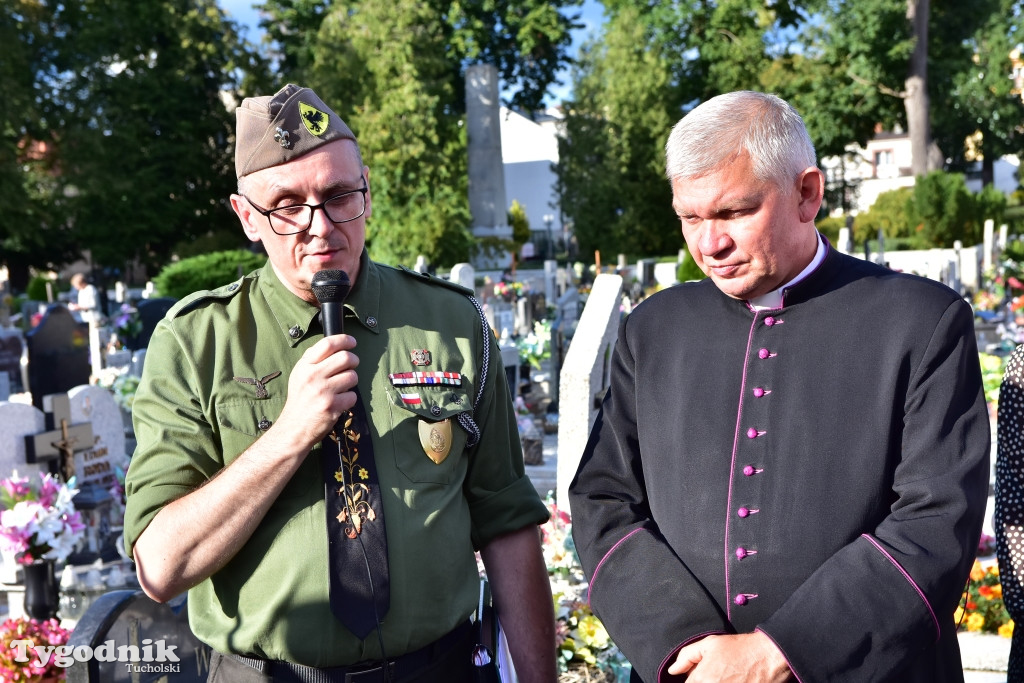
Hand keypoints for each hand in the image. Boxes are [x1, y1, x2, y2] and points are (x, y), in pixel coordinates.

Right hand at [273, 334, 359, 449]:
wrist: (294, 428)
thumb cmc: (300, 400)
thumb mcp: (299, 375)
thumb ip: (312, 360)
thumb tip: (332, 345)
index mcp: (304, 366)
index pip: (327, 344)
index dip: (344, 340)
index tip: (352, 342)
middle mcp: (313, 376)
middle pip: (345, 357)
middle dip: (354, 360)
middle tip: (352, 365)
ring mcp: (323, 392)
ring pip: (352, 376)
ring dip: (352, 380)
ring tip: (342, 387)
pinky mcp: (333, 406)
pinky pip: (352, 395)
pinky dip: (349, 398)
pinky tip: (340, 401)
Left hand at [668, 632, 792, 682]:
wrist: (769, 656)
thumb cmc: (740, 648)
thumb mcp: (709, 644)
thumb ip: (687, 656)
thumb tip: (673, 670)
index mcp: (701, 679)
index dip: (692, 680)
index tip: (701, 675)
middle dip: (703, 682)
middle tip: (717, 674)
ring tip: (727, 677)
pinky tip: (734, 681)